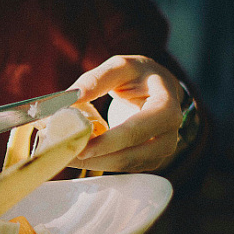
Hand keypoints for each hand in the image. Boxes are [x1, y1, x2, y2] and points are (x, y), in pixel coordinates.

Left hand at [70, 55, 183, 172]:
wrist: (161, 88)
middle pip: (128, 156)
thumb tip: (71, 97)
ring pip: (123, 165)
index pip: (135, 132)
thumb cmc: (139, 75)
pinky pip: (122, 166)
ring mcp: (160, 152)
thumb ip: (96, 79)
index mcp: (166, 108)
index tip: (80, 148)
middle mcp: (169, 135)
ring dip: (93, 162)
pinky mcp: (148, 160)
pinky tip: (80, 153)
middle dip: (94, 158)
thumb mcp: (120, 67)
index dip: (107, 143)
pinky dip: (100, 161)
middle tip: (64, 154)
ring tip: (66, 153)